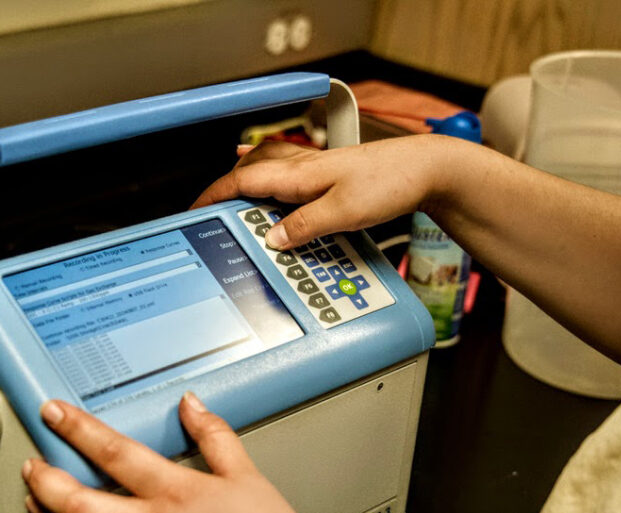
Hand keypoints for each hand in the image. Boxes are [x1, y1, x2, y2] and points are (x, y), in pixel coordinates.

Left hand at [21, 392, 331, 512]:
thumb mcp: (247, 476)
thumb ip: (214, 435)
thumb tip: (191, 405)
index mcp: (175, 493)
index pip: (112, 451)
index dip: (75, 428)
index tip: (54, 414)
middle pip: (75, 503)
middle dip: (43, 481)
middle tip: (33, 467)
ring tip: (35, 505)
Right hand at [191, 136, 449, 249]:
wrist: (426, 169)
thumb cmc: (390, 182)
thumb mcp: (342, 213)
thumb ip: (303, 227)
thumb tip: (271, 239)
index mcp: (298, 173)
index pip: (242, 181)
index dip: (214, 196)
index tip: (194, 211)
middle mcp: (302, 166)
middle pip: (249, 171)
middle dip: (223, 190)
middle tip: (207, 215)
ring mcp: (316, 168)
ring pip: (268, 170)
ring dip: (245, 183)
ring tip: (229, 201)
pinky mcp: (331, 174)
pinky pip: (288, 175)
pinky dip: (270, 181)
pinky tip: (274, 189)